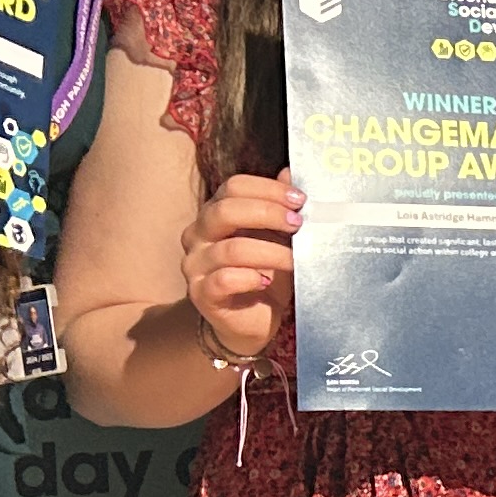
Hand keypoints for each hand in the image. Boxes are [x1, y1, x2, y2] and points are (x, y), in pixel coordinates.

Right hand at [183, 173, 299, 364]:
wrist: (251, 323)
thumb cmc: (266, 276)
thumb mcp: (278, 239)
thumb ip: (280, 208)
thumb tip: (291, 172)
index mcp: (215, 213)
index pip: (234, 187)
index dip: (268, 189)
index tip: (300, 200)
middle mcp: (198, 235)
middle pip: (225, 210)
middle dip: (267, 213)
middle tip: (298, 223)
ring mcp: (195, 265)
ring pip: (230, 249)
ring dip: (270, 252)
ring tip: (295, 259)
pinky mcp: (201, 294)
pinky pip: (223, 280)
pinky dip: (250, 278)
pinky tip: (267, 281)